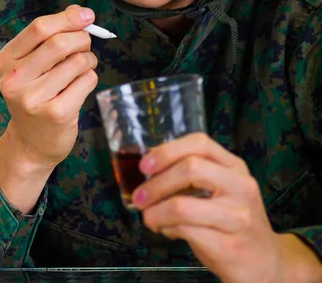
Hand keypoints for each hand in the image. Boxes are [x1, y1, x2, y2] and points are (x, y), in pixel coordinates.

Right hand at [0, 5, 97, 170]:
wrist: (31, 143)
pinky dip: (90, 78)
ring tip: (81, 69)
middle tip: (86, 45)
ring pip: (78, 61)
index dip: (67, 18)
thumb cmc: (37, 93)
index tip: (87, 15)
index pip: (39, 28)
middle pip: (60, 43)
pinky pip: (87, 80)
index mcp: (5, 61)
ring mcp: (34, 99)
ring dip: (88, 60)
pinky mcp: (56, 113)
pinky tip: (79, 87)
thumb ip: (52, 34)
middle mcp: (15, 80)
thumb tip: (79, 11)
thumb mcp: (33, 63)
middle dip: (82, 38)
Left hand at [132, 133, 284, 282]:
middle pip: (190, 168)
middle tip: (140, 197)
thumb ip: (194, 174)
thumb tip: (151, 170)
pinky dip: (168, 229)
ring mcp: (238, 217)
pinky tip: (168, 230)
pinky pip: (186, 232)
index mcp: (235, 167)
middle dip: (156, 183)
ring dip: (156, 212)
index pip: (200, 143)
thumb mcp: (222, 189)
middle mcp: (240, 187)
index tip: (145, 165)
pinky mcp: (229, 246)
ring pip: (182, 205)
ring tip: (149, 217)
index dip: (167, 151)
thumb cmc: (233, 222)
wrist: (266, 262)